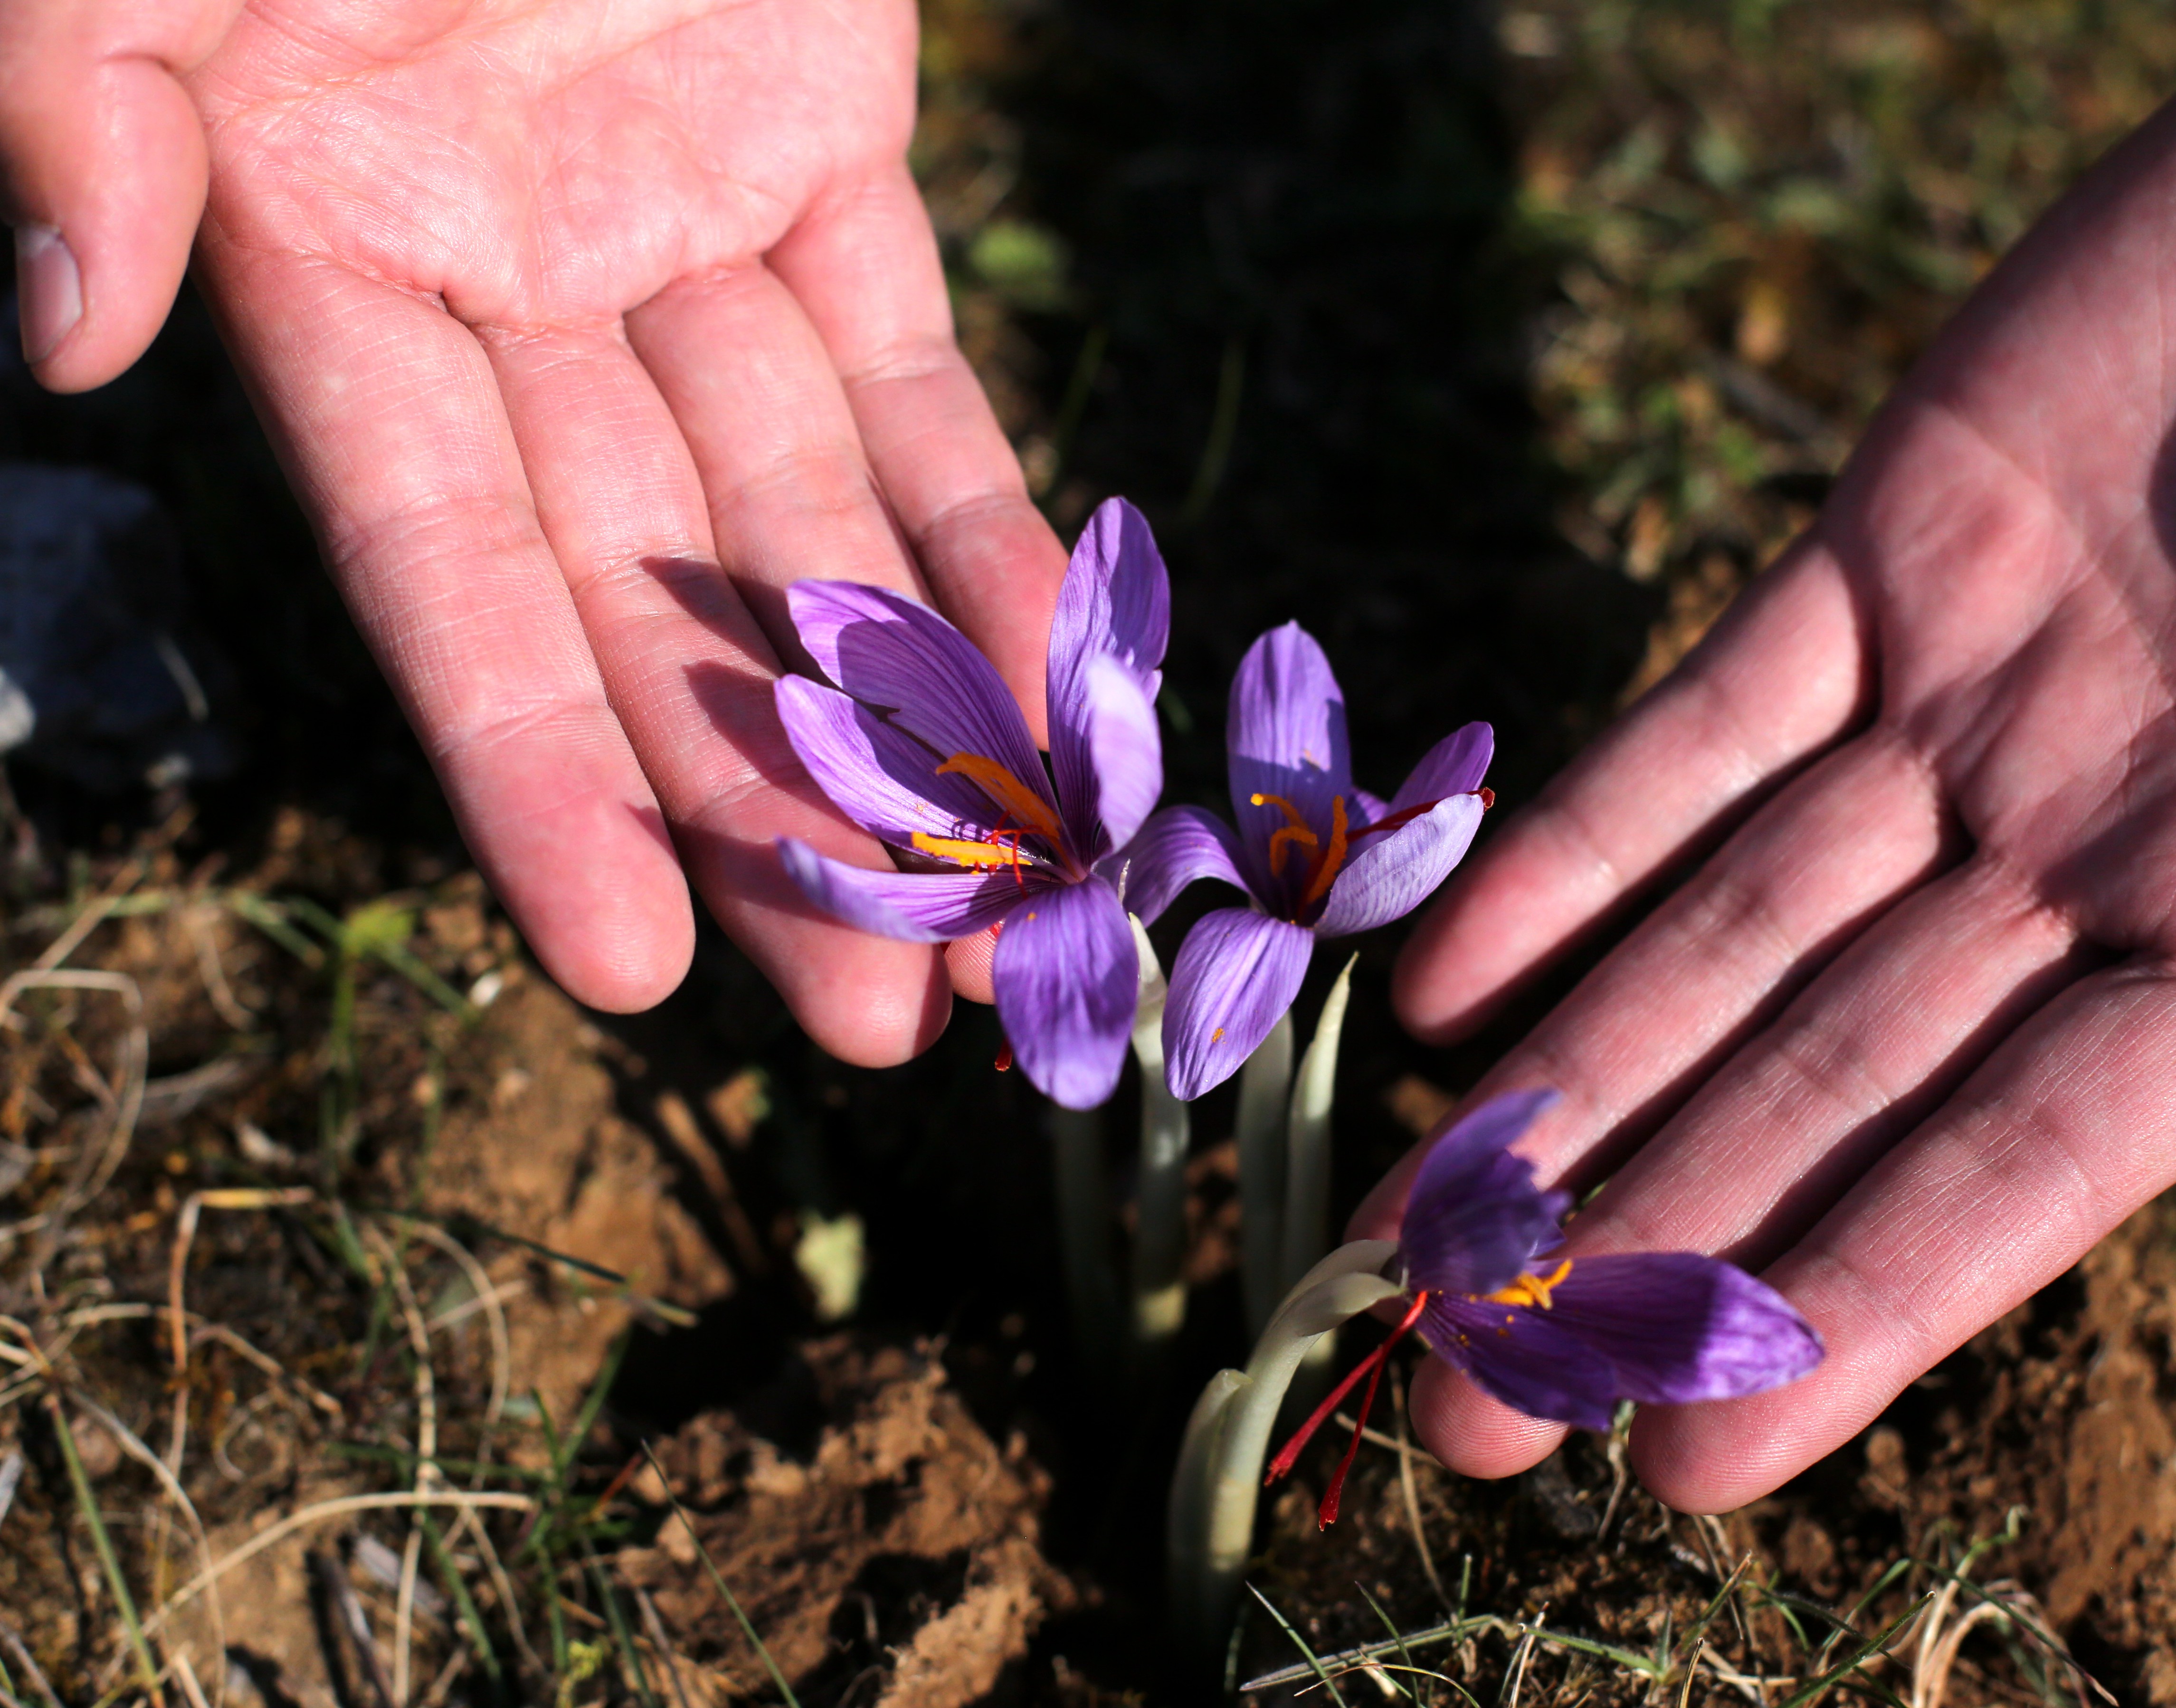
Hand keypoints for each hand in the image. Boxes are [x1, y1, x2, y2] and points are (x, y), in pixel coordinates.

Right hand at [0, 0, 1060, 1050]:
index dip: (533, 770)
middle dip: (762, 805)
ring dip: (908, 713)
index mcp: (312, 245)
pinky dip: (991, 519)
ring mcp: (667, 219)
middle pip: (648, 597)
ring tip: (1008, 909)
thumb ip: (79, 99)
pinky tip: (1069, 683)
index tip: (626, 967)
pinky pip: (914, 372)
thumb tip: (59, 334)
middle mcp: (495, 273)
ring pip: (802, 520)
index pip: (442, 573)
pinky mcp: (816, 145)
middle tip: (879, 1017)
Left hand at [1357, 48, 2175, 1509]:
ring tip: (1420, 1228)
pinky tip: (1449, 973)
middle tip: (1466, 1402)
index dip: (1839, 1320)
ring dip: (1572, 1074)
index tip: (1675, 1468)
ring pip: (1734, 927)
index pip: (2012, 1180)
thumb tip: (2162, 1099)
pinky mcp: (1884, 555)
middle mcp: (2097, 857)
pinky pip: (1711, 721)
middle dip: (1644, 1243)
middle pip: (1822, 1083)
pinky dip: (1578, 838)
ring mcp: (1976, 712)